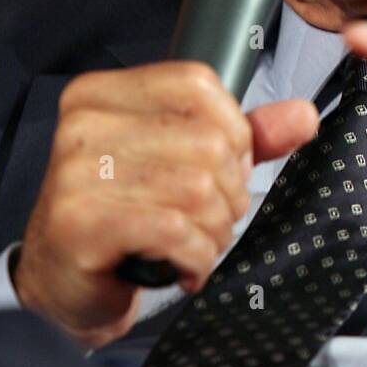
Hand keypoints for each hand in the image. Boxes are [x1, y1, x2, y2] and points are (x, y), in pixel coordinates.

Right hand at [14, 63, 318, 348]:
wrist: (62, 282)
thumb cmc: (121, 216)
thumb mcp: (183, 163)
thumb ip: (243, 136)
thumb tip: (304, 115)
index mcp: (103, 94)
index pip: (199, 85)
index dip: (234, 130)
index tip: (226, 167)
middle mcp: (85, 124)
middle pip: (207, 142)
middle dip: (229, 192)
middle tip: (211, 219)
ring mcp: (76, 173)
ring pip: (197, 189)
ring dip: (214, 230)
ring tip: (197, 244)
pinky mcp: (80, 223)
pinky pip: (176, 230)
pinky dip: (197, 256)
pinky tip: (185, 266)